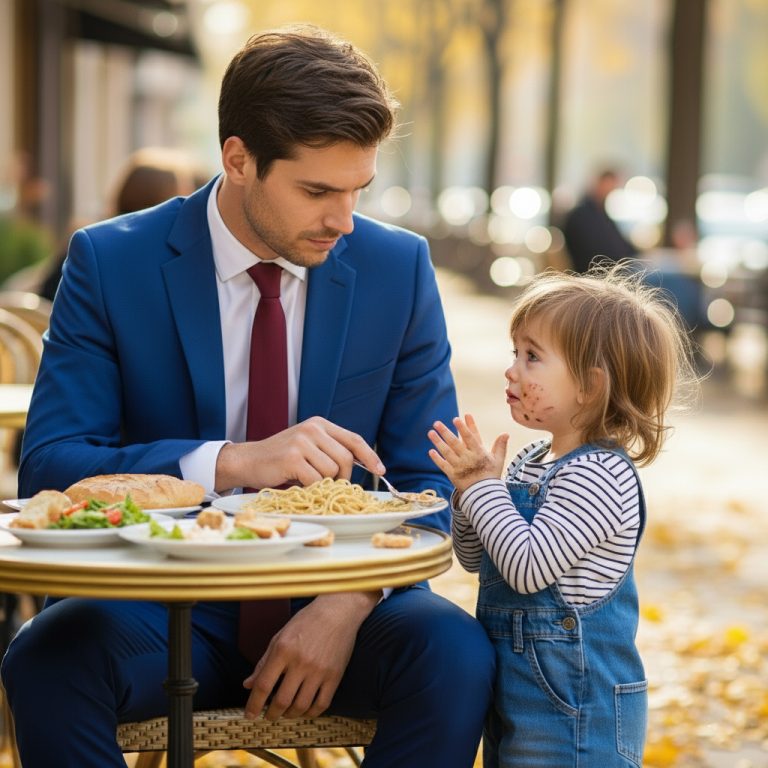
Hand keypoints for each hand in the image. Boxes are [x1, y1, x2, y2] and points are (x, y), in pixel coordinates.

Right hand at [215, 416, 384, 492]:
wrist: (248, 461)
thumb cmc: (280, 459)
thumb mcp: (308, 447)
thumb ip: (330, 451)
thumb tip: (361, 468)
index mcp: (319, 424)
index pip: (353, 439)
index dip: (369, 456)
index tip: (380, 470)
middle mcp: (313, 429)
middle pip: (346, 458)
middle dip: (342, 477)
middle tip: (328, 484)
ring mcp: (302, 442)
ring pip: (332, 471)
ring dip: (322, 483)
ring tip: (304, 479)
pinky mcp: (292, 457)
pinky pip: (315, 480)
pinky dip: (309, 488)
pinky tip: (296, 482)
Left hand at [242, 591, 378, 719]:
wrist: (338, 611)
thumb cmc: (307, 621)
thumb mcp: (281, 636)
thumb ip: (264, 662)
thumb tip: (248, 684)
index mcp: (283, 649)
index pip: (264, 685)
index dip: (254, 704)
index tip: (249, 715)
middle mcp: (301, 661)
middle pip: (282, 700)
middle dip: (271, 714)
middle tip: (268, 716)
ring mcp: (319, 670)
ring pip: (301, 706)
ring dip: (289, 715)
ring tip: (285, 713)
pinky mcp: (334, 675)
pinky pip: (321, 704)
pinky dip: (310, 713)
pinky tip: (304, 710)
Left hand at [428, 414, 507, 493]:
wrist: (485, 495)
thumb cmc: (491, 475)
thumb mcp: (498, 460)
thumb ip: (500, 446)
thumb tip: (505, 433)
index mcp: (479, 453)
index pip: (471, 437)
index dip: (464, 427)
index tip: (457, 419)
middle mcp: (468, 458)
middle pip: (455, 443)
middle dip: (445, 432)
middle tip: (436, 423)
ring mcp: (459, 467)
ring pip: (447, 452)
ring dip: (438, 442)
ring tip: (431, 433)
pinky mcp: (453, 475)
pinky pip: (443, 466)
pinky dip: (437, 459)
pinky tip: (431, 451)